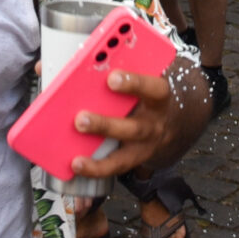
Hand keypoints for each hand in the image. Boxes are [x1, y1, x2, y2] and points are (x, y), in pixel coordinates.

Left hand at [73, 64, 201, 178]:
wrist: (173, 119)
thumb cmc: (147, 93)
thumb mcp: (143, 78)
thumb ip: (117, 71)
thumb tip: (64, 68)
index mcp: (159, 97)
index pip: (153, 89)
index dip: (133, 83)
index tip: (112, 77)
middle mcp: (155, 124)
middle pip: (134, 128)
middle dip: (105, 125)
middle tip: (80, 118)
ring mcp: (146, 146)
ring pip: (124, 155)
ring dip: (98, 158)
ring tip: (76, 158)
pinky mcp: (135, 160)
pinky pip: (115, 168)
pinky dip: (94, 169)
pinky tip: (76, 165)